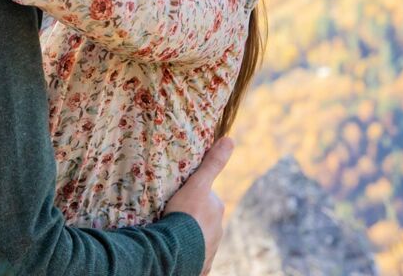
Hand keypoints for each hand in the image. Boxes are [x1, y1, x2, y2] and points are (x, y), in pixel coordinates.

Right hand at [163, 137, 233, 274]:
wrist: (178, 250)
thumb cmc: (186, 214)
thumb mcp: (198, 183)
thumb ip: (213, 163)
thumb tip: (230, 138)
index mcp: (217, 209)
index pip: (206, 199)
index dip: (193, 197)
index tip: (179, 200)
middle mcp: (218, 229)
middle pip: (203, 218)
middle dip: (191, 218)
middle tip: (173, 216)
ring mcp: (210, 248)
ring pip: (198, 237)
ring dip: (188, 236)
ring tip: (172, 234)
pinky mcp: (201, 265)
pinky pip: (194, 256)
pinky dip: (188, 253)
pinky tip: (177, 251)